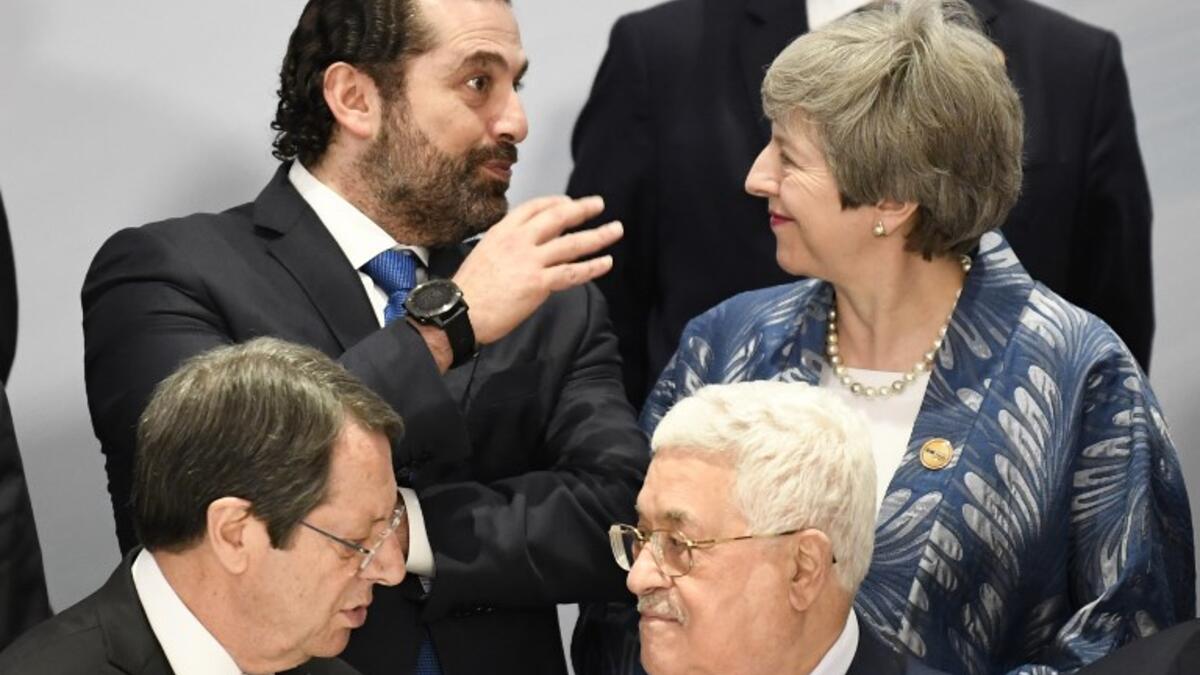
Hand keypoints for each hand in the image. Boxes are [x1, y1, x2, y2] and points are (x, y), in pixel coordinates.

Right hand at [453, 195, 622, 344]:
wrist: (459, 312)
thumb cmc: (468, 290)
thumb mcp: (483, 254)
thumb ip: (506, 247)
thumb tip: (524, 249)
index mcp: (502, 231)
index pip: (534, 207)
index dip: (555, 202)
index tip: (568, 202)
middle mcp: (518, 241)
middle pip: (558, 217)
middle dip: (582, 209)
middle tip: (599, 204)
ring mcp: (530, 261)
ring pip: (572, 243)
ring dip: (598, 235)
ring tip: (616, 230)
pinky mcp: (538, 283)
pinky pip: (572, 273)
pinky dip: (592, 267)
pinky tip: (606, 263)